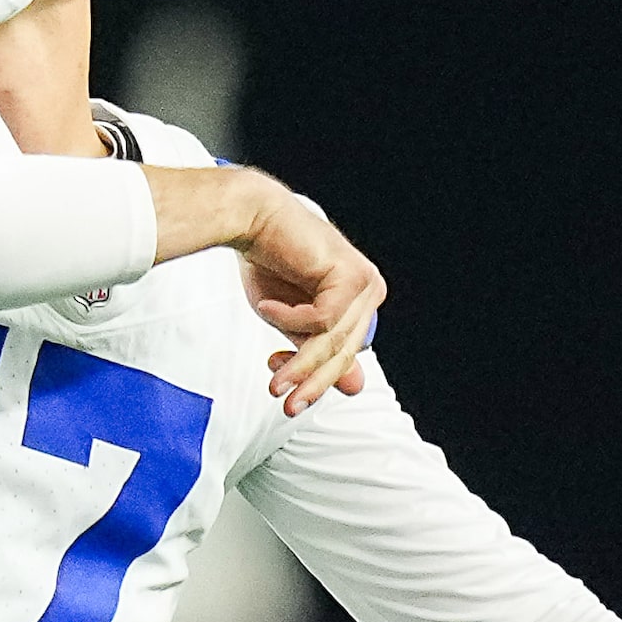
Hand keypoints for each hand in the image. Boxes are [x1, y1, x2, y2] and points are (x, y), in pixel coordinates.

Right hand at [239, 183, 384, 416]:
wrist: (252, 218)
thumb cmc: (267, 261)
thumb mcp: (292, 318)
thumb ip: (317, 348)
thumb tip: (354, 387)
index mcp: (359, 302)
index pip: (344, 356)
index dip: (315, 379)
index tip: (283, 390)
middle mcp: (369, 292)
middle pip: (343, 354)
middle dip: (312, 382)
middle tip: (286, 404)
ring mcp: (364, 283)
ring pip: (334, 342)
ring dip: (300, 364)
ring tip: (273, 376)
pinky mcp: (351, 274)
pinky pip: (323, 318)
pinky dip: (290, 319)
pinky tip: (267, 306)